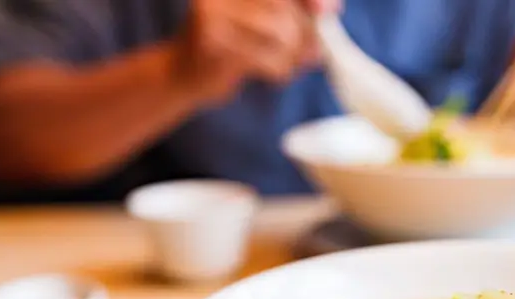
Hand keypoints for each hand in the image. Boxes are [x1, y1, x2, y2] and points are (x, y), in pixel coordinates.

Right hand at [172, 0, 340, 102]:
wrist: (183, 75)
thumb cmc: (233, 48)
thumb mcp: (264, 22)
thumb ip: (295, 14)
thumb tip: (331, 8)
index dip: (309, 0)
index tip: (330, 10)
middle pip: (283, 7)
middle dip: (306, 33)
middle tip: (312, 53)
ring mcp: (212, 13)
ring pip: (279, 32)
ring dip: (293, 56)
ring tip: (289, 64)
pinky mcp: (211, 44)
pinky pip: (265, 57)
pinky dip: (279, 70)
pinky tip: (274, 74)